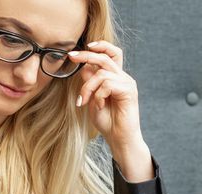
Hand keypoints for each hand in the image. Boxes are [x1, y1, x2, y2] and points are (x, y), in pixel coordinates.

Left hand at [68, 41, 153, 181]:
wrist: (119, 138)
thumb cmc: (107, 121)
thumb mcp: (92, 100)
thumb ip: (89, 84)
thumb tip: (84, 68)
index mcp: (116, 77)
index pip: (111, 54)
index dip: (99, 47)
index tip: (81, 49)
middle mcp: (123, 77)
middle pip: (105, 57)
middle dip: (86, 55)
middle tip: (72, 57)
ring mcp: (127, 83)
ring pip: (102, 73)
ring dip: (88, 86)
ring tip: (84, 101)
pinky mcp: (129, 91)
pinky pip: (107, 85)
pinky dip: (98, 95)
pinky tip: (98, 106)